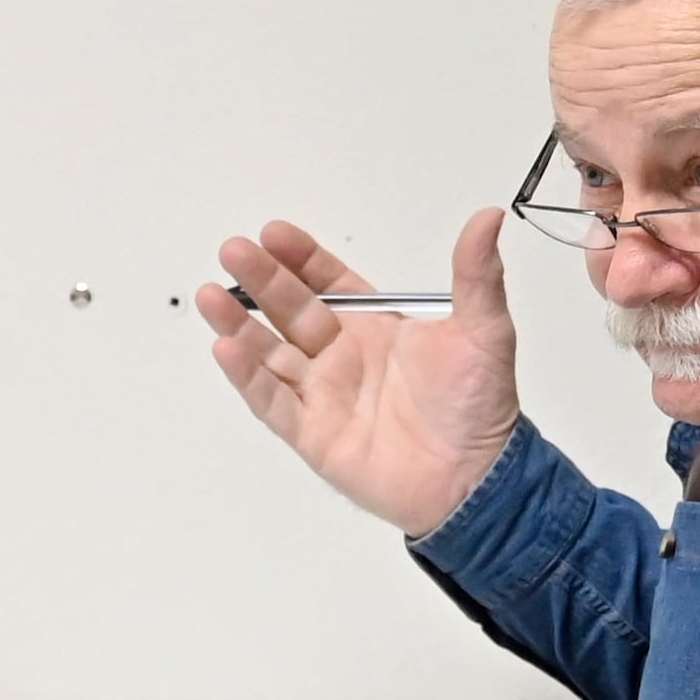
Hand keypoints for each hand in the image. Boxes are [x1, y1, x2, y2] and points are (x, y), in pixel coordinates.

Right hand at [193, 208, 523, 535]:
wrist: (474, 479)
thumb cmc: (479, 408)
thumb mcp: (484, 331)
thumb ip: (476, 275)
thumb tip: (487, 219)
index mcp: (377, 327)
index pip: (329, 283)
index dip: (300, 258)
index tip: (274, 234)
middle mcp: (344, 357)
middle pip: (290, 310)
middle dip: (261, 280)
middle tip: (235, 252)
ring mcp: (324, 395)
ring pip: (270, 353)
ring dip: (239, 325)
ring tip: (211, 296)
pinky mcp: (312, 435)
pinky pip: (272, 401)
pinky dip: (248, 377)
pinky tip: (227, 349)